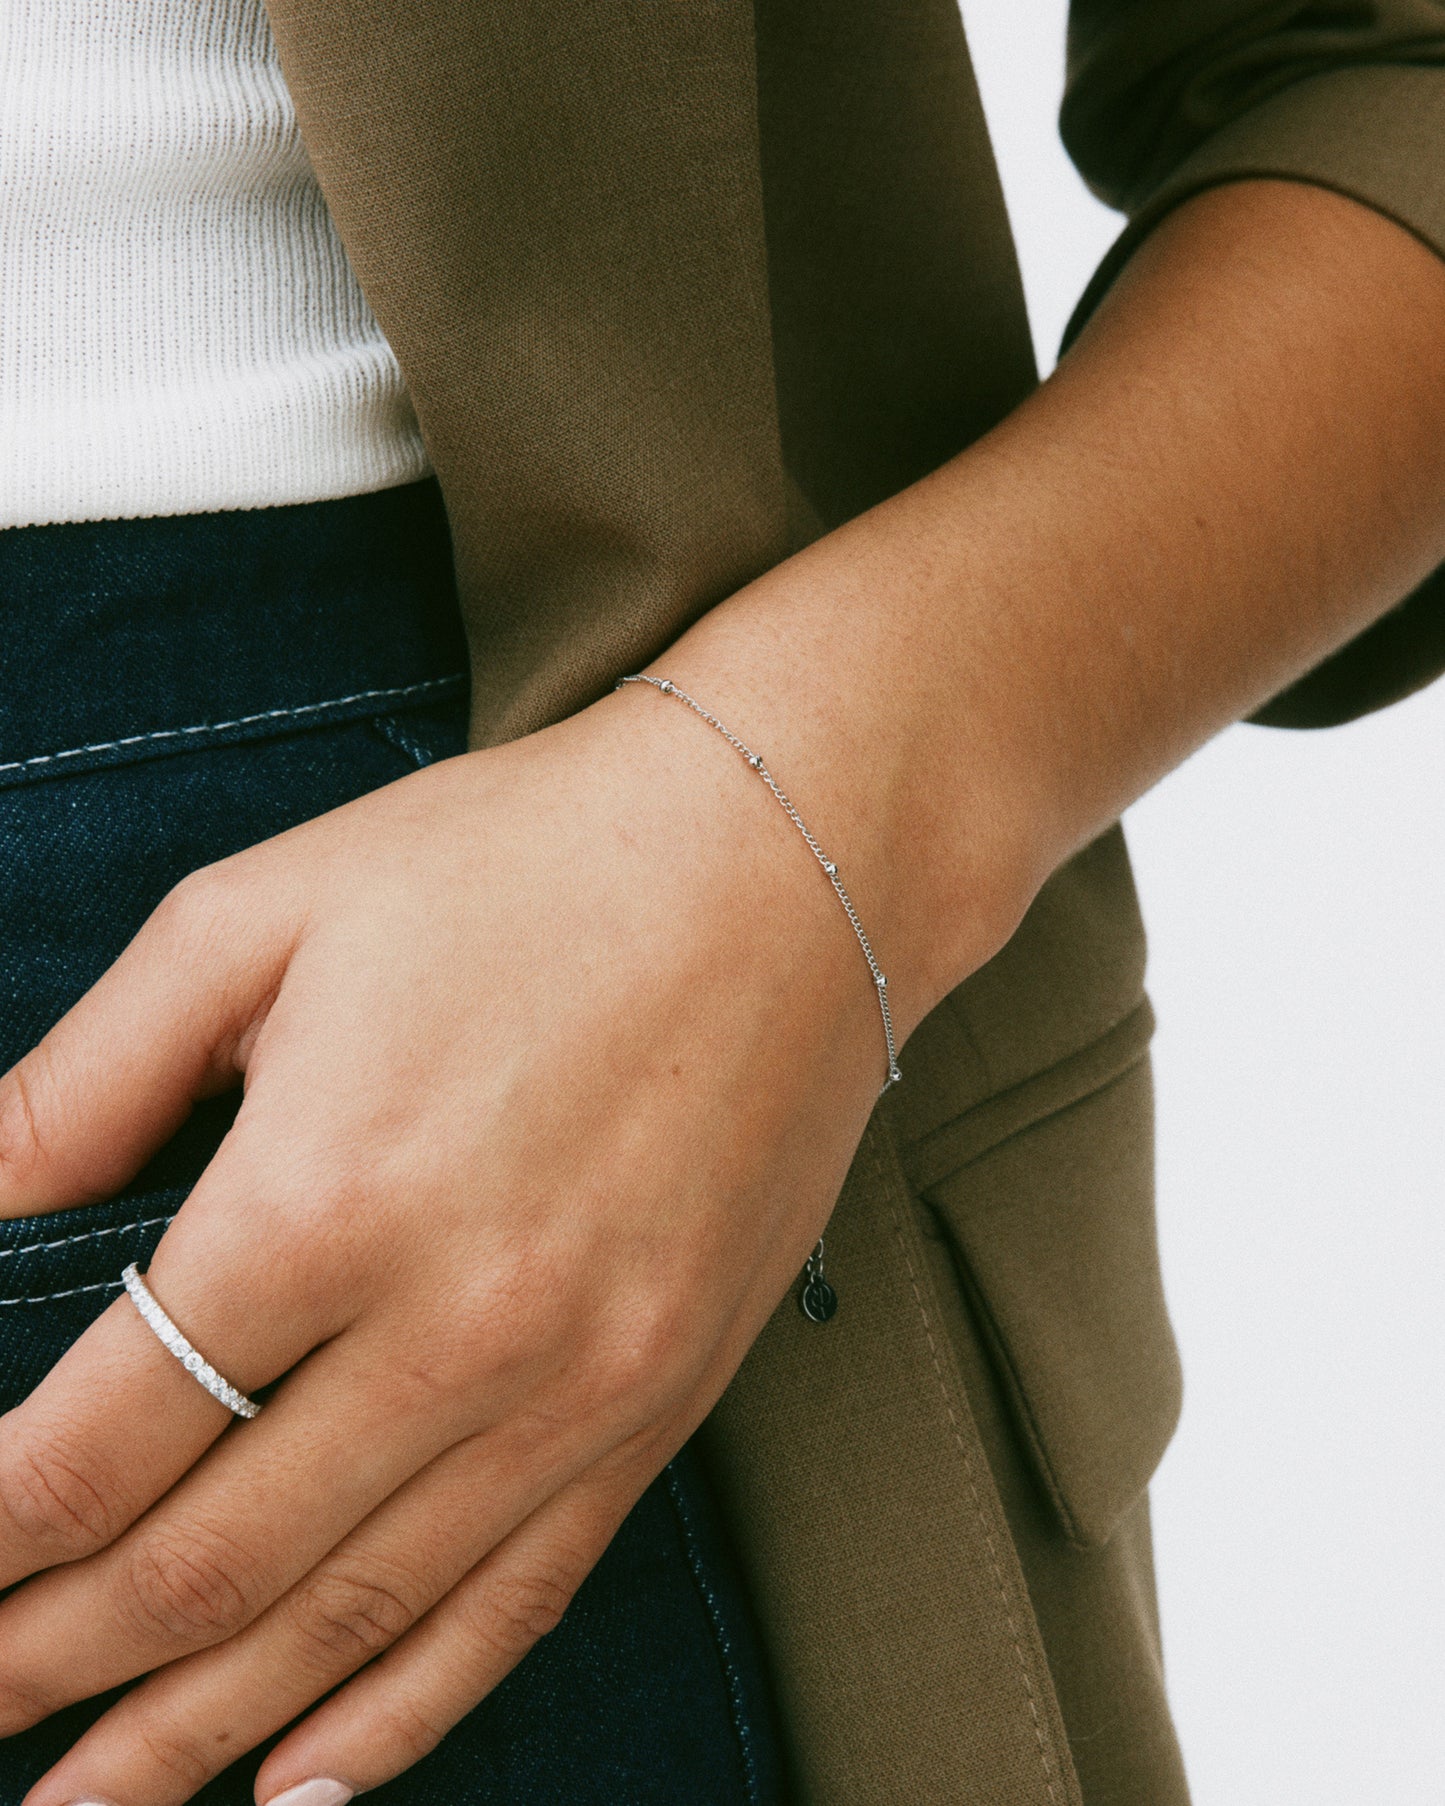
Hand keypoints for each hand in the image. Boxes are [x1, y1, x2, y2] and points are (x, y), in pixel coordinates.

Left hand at [0, 690, 891, 1805]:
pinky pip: (517, 1599)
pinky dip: (401, 1712)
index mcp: (322, 1197)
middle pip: (204, 1566)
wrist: (788, 861)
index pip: (96, 1445)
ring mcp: (576, 1384)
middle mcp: (453, 1328)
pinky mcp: (662, 1399)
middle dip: (47, 1664)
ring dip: (193, 1736)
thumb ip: (83, 1079)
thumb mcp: (260, 914)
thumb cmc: (524, 863)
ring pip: (352, 1623)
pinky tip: (304, 1780)